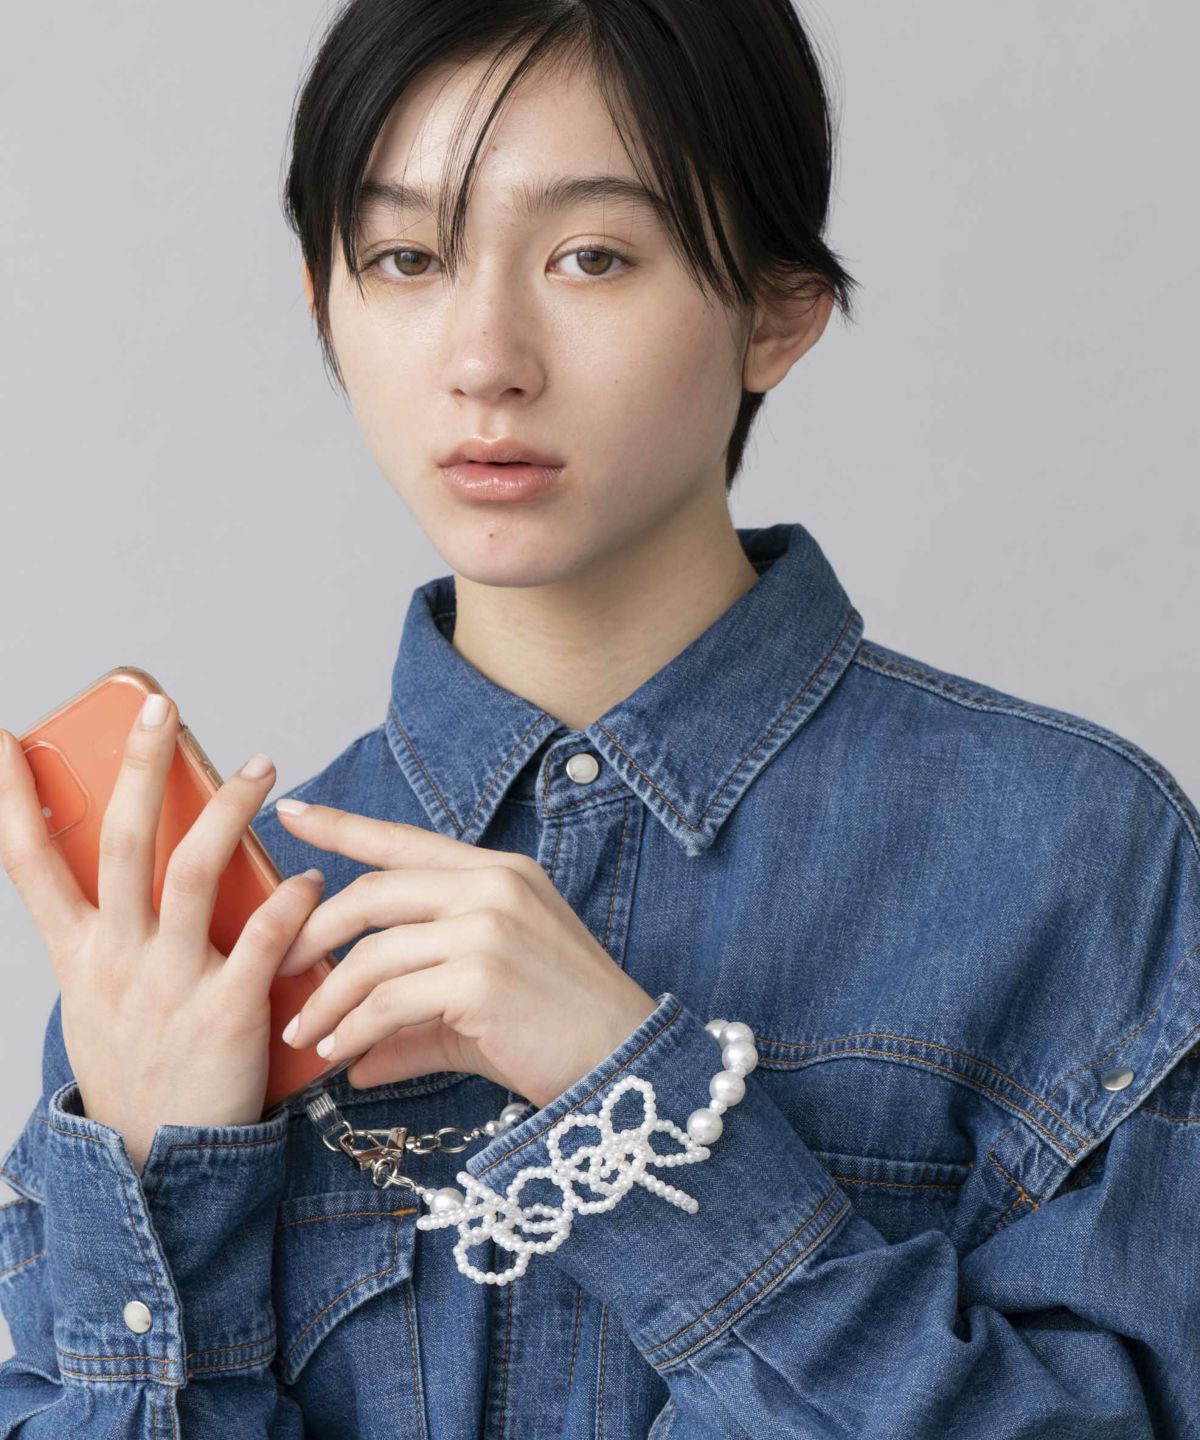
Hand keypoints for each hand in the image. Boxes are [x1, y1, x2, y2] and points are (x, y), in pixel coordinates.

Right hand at [0, 702, 323, 1172]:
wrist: (153, 1168)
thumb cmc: (137, 1068)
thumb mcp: (98, 998)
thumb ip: (115, 932)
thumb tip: (144, 861)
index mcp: (78, 954)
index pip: (29, 863)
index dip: (12, 799)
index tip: (7, 739)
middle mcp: (114, 960)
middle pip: (122, 845)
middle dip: (140, 770)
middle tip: (163, 708)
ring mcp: (167, 986)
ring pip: (190, 875)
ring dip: (227, 813)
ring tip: (261, 767)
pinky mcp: (225, 1016)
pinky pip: (259, 944)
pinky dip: (286, 904)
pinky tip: (310, 878)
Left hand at [271, 802, 657, 1109]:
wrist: (627, 1064)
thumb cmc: (559, 1030)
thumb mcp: (480, 1007)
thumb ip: (414, 1019)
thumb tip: (354, 1057)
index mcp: (498, 873)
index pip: (405, 841)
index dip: (345, 826)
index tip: (293, 812)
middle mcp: (492, 886)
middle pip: (373, 892)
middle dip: (314, 931)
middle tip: (279, 968)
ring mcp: (488, 927)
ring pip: (373, 952)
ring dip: (327, 998)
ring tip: (302, 1033)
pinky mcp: (481, 977)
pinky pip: (389, 1001)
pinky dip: (354, 1030)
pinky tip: (340, 1055)